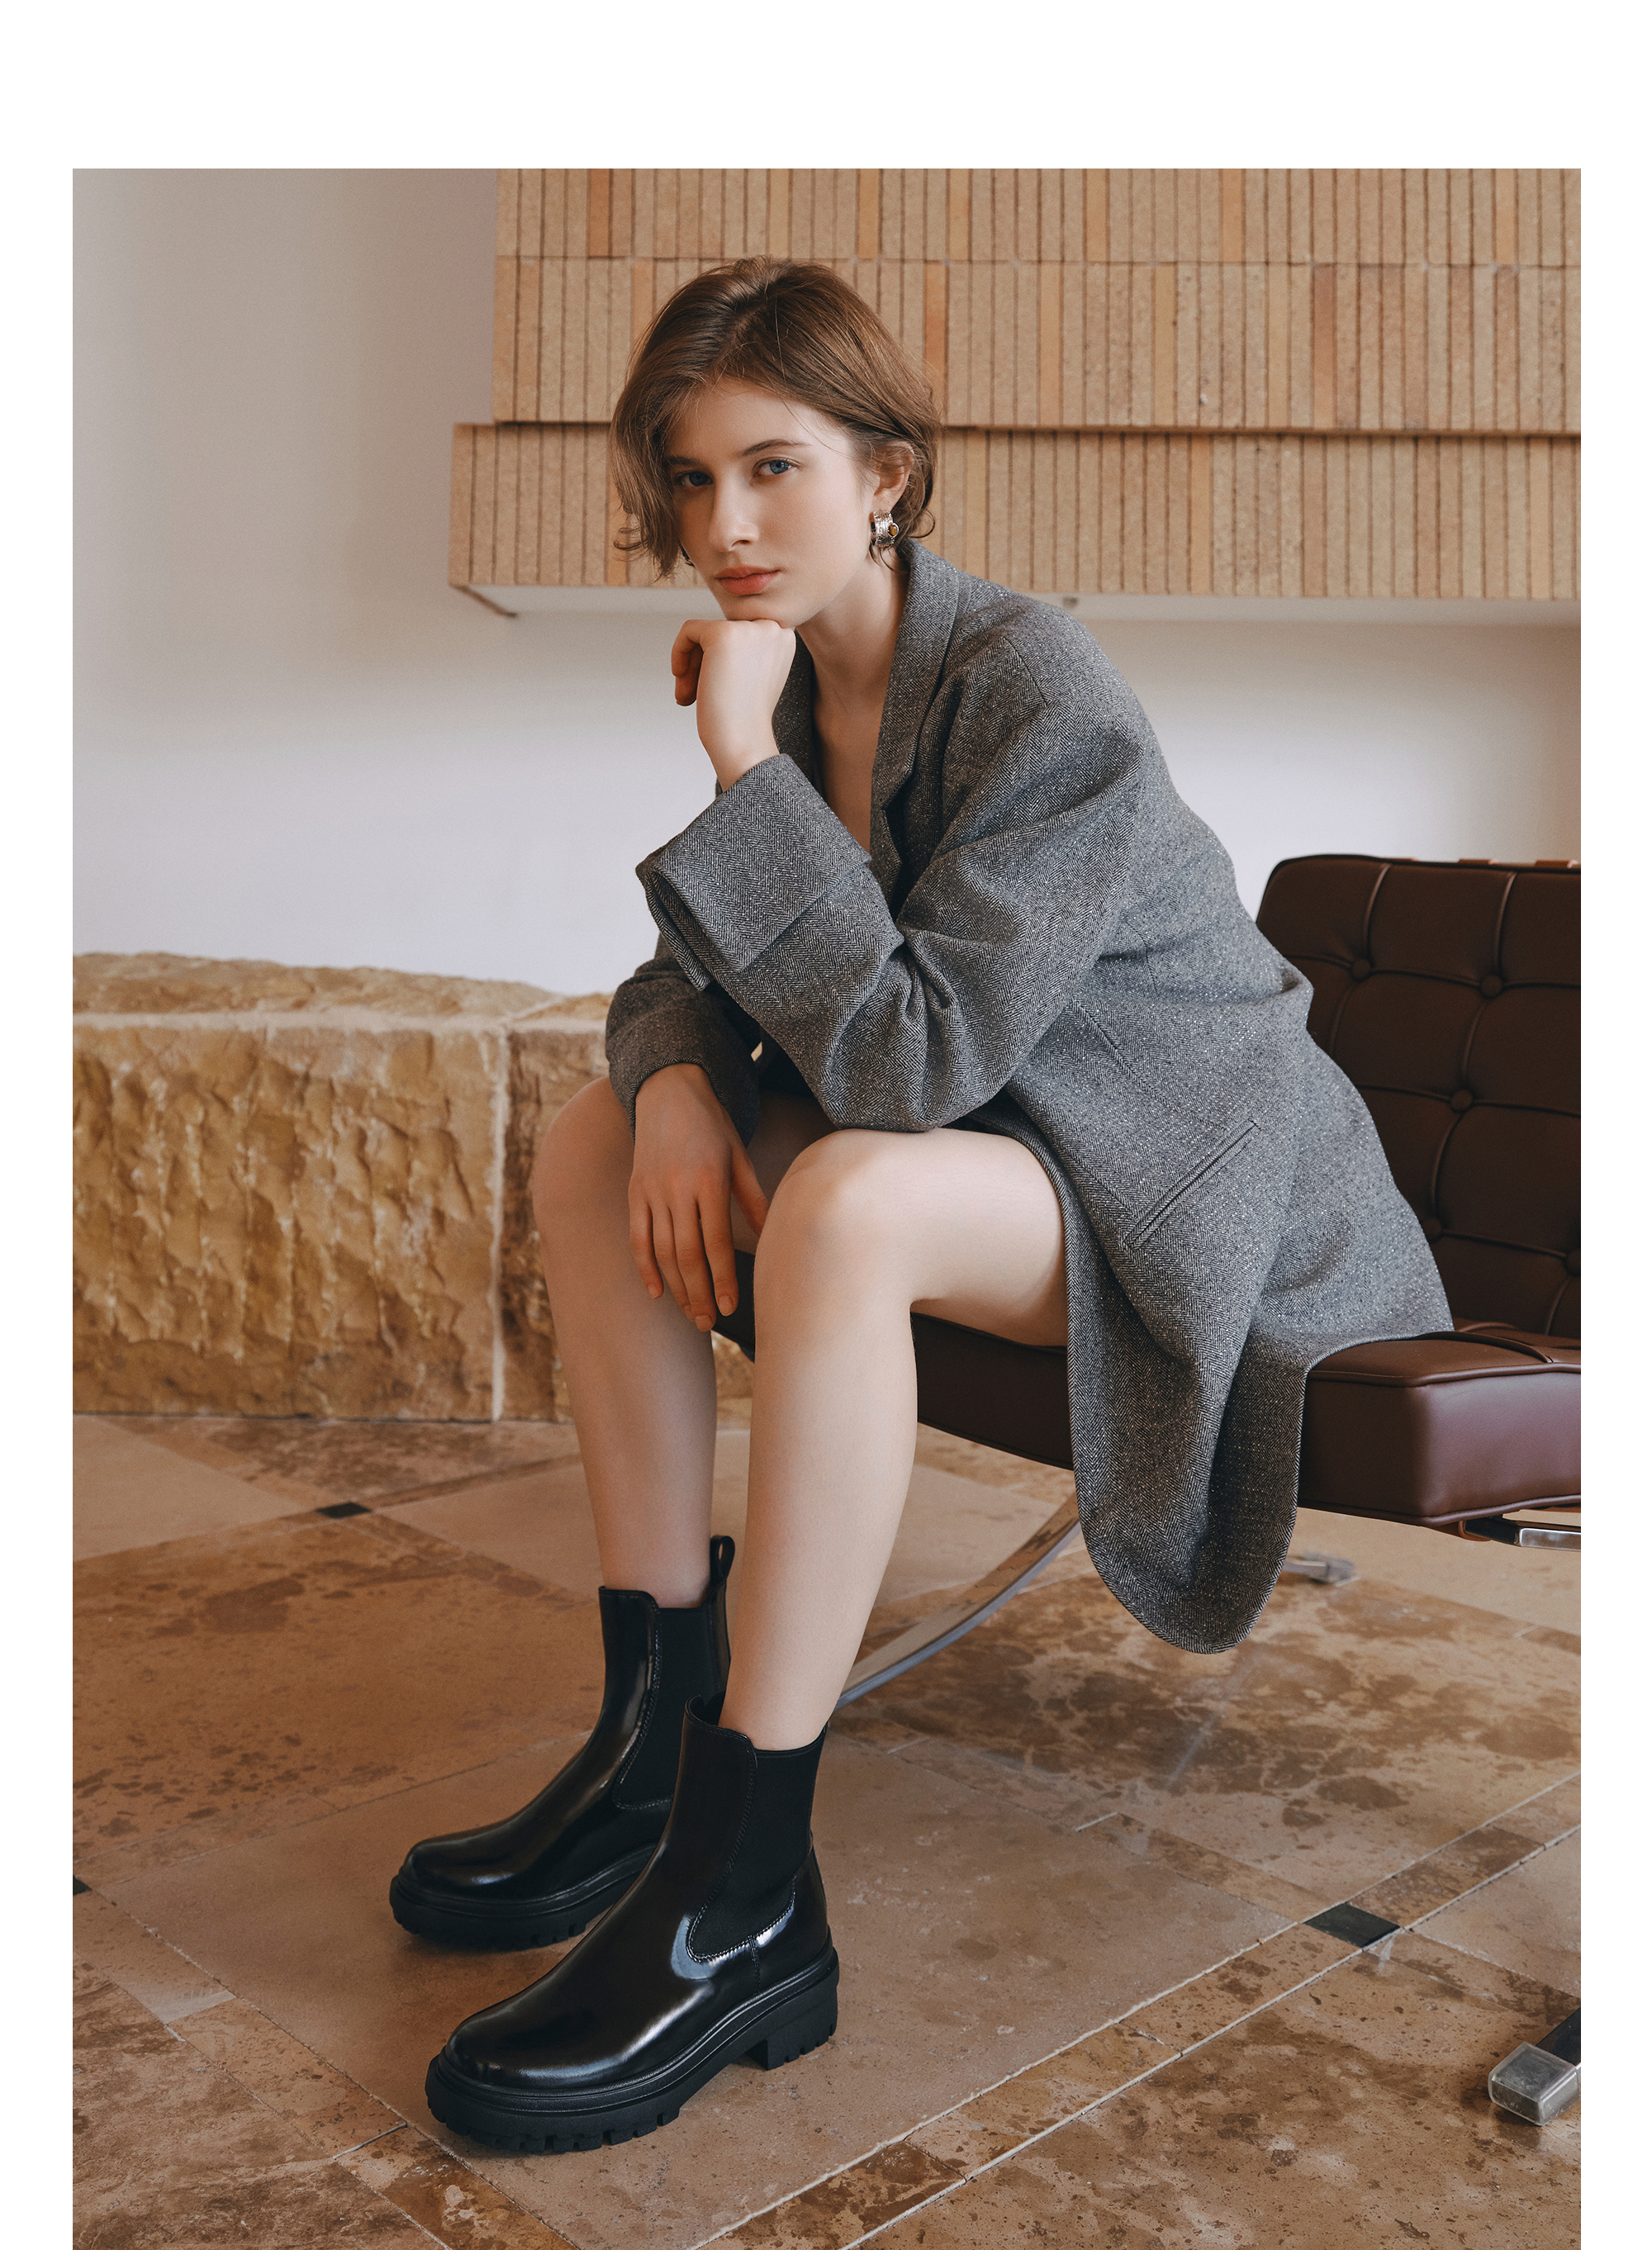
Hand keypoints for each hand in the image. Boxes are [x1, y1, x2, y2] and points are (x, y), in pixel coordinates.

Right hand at [630, 1064, 768, 1329]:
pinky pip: (637, 1237)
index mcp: (708, 1181)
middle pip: (687, 1255)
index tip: (731, 1307)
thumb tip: (770, 1236)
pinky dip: (645, 1267)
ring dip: (677, 1287)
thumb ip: (753, 1198)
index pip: (716, 1243)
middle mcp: (677, 1189)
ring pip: (662, 1251)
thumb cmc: (713, 1124)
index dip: (723, 1279)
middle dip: (699, 1294)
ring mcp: (651, 1191)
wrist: (668, 1091)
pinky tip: (657, 1293)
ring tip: (692, 1314)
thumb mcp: (739, 1156)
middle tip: (709, 1323)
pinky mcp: (635, 1192)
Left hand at [670, 618, 795, 790]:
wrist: (743, 744)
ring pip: (704, 634)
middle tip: (690, 695)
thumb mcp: (753, 676)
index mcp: (784, 637)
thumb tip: (711, 635)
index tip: (711, 688)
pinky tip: (680, 677)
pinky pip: (689, 630)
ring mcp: (749, 629)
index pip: (740, 634)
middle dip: (701, 664)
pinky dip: (678, 652)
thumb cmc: (742, 721)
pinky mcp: (723, 633)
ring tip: (686, 696)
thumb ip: (744, 650)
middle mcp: (773, 627)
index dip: (719, 661)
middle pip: (721, 632)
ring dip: (691, 666)